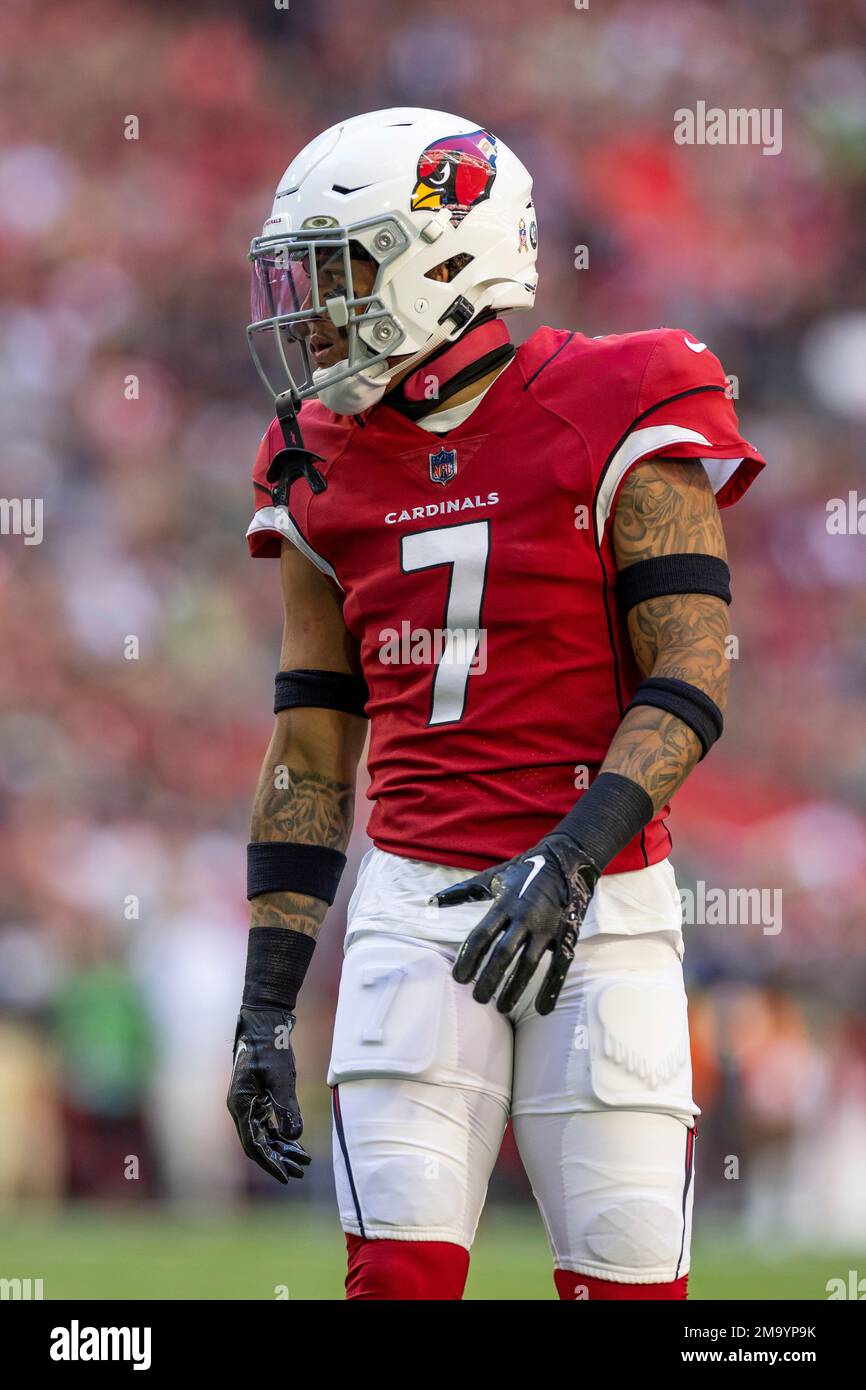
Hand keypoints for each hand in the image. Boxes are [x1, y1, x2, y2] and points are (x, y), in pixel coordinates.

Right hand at [227, 1005, 310, 1183]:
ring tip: (303, 1160)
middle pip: (258, 1143)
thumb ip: (286, 1107)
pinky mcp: (256, 1097)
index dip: (270, 1162)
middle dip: (279, 1159)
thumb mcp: (281, 1077)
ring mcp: (248, 1102)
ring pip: (263, 1134)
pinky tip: (296, 1142)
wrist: (264, 1022)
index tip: (287, 1176)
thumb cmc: (270, 1046)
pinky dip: (281, 1133)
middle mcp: (240, 1107)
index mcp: (240, 1104)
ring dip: (282, 1148)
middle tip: (301, 1171)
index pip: (253, 1144)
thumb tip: (294, 1137)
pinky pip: (267, 1122)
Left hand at [431, 833, 599, 1014]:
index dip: (469, 958)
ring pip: (528, 963)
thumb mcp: (493, 878)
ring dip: (514, 988)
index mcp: (504, 904)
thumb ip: (462, 892)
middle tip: (478, 998)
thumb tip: (432, 901)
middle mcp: (525, 917)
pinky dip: (551, 988)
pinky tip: (542, 1009)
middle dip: (489, 978)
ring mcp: (547, 927)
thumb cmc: (524, 870)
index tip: (458, 978)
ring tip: (501, 1007)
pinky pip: (560, 965)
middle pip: (503, 953)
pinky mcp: (565, 934)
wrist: (567, 859)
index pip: (481, 936)